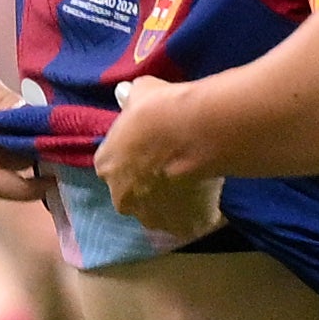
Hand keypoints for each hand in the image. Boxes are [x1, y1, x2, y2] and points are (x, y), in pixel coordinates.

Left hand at [94, 76, 229, 243]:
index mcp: (106, 166)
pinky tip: (212, 196)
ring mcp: (152, 216)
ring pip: (161, 212)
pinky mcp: (183, 227)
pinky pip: (191, 222)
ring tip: (196, 184)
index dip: (135, 155)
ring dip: (174, 203)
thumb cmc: (160, 108)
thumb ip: (133, 100)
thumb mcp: (139, 93)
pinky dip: (201, 214)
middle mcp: (121, 198)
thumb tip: (132, 94)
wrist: (193, 131)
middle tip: (175, 165)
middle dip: (151, 184)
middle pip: (134, 194)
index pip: (115, 163)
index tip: (153, 146)